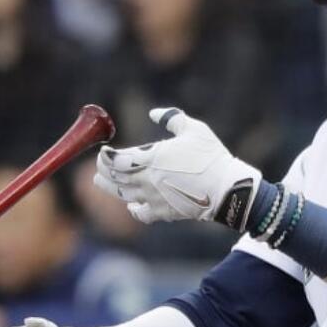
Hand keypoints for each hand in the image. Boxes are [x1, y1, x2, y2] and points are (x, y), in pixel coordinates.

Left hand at [94, 108, 261, 228]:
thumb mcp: (194, 129)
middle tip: (99, 165)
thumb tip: (154, 113)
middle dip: (103, 170)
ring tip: (100, 181)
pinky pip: (140, 213)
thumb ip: (172, 118)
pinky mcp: (162, 212)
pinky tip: (131, 206)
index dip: (105, 156)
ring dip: (109, 187)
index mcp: (151, 158)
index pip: (116, 160)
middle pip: (115, 178)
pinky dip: (133, 209)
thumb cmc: (211, 156)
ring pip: (122, 195)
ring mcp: (153, 198)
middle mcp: (147, 180)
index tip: (103, 151)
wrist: (227, 189)